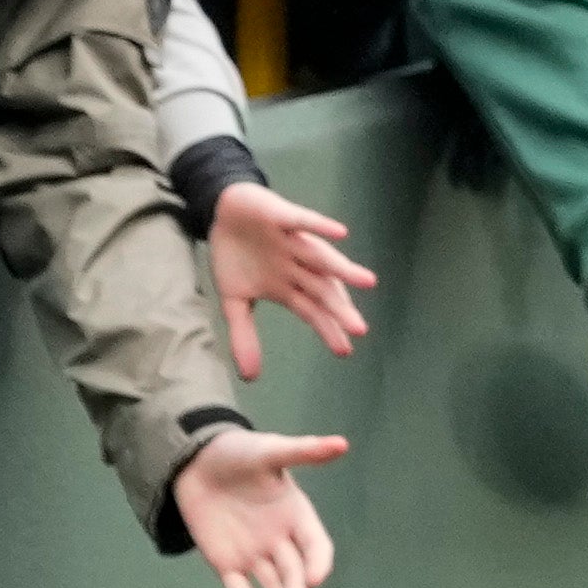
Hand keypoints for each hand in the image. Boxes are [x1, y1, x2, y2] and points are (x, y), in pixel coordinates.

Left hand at [171, 424, 348, 587]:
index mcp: (298, 516)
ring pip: (274, 586)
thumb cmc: (239, 453)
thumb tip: (342, 443)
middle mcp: (281, 540)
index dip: (318, 563)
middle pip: (296, 571)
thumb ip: (303, 452)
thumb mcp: (270, 451)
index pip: (317, 547)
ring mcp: (256, 555)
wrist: (196, 461)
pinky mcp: (229, 565)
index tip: (316, 578)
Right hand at [207, 176, 374, 372]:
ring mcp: (293, 241)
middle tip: (359, 329)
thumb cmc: (234, 254)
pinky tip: (340, 233)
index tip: (344, 351)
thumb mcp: (233, 299)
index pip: (313, 311)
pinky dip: (320, 226)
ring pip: (322, 257)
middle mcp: (297, 266)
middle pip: (323, 289)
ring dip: (343, 268)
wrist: (221, 211)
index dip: (328, 329)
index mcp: (288, 286)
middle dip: (339, 309)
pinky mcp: (283, 216)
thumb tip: (250, 377)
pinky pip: (304, 221)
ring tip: (367, 281)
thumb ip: (243, 334)